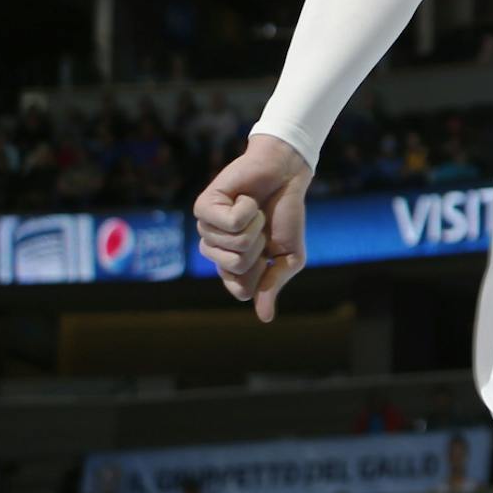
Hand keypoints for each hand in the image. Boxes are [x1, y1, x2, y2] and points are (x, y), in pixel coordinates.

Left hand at [194, 133, 311, 322]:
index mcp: (232, 265)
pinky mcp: (203, 208)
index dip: (262, 271)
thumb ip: (274, 285)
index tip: (269, 250)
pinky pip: (230, 222)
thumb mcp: (289, 257)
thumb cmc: (286, 214)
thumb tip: (264, 318)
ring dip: (256, 224)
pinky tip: (245, 198)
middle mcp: (214, 250)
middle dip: (260, 245)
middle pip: (236, 267)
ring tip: (254, 209)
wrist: (286, 174)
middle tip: (262, 226)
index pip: (240, 289)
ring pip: (234, 244)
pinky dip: (247, 209)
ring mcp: (205, 230)